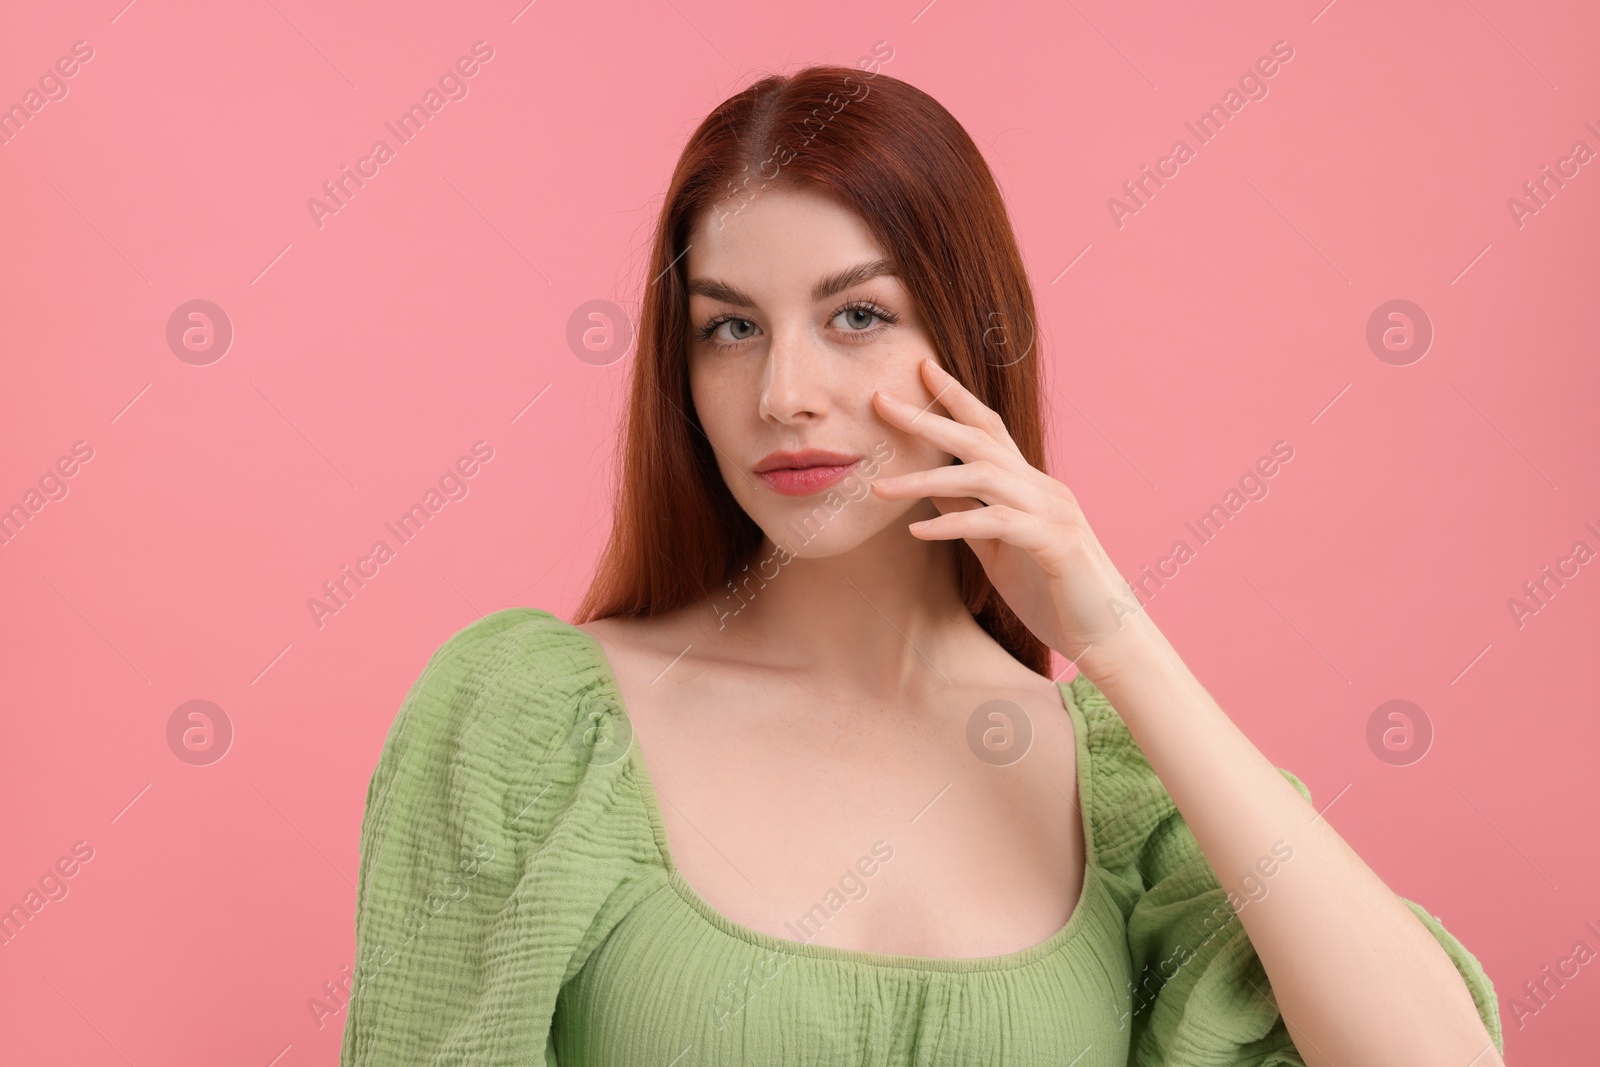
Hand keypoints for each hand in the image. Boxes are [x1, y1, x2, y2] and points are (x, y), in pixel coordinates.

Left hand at [870, 357, 1156, 672]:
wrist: (1108, 637)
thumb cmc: (1053, 594)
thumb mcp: (998, 550)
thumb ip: (969, 517)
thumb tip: (931, 492)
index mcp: (1030, 485)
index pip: (990, 428)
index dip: (955, 397)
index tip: (920, 368)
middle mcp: (1043, 488)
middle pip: (980, 439)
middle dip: (928, 418)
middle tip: (880, 400)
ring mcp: (1052, 513)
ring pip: (983, 477)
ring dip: (926, 479)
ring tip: (880, 486)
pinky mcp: (1055, 545)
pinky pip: (997, 524)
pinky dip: (953, 526)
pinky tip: (917, 532)